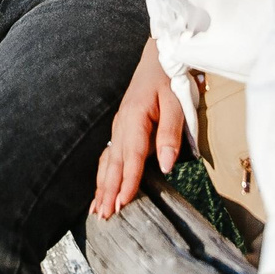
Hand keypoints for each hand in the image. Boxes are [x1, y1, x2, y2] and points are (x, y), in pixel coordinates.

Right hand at [91, 38, 181, 220]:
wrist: (158, 57)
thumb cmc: (169, 79)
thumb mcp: (177, 102)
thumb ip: (171, 133)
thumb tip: (166, 165)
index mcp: (134, 118)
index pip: (131, 157)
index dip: (127, 182)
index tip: (123, 204)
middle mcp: (122, 125)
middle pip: (113, 164)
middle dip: (107, 191)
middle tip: (103, 216)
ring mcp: (118, 127)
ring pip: (107, 162)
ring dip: (102, 186)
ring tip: (97, 210)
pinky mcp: (121, 129)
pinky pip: (109, 156)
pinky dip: (104, 175)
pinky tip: (101, 188)